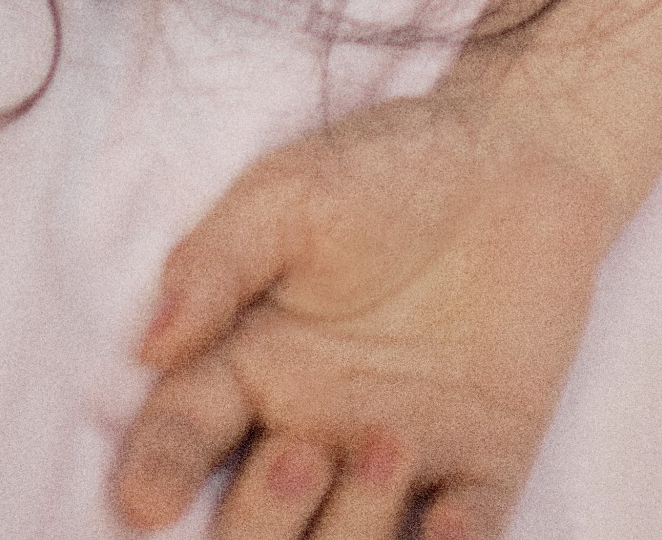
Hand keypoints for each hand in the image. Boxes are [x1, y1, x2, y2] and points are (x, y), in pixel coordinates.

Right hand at [110, 77, 616, 537]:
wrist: (517, 160)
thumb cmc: (386, 168)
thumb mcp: (290, 196)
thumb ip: (219, 263)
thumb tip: (150, 345)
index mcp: (250, 362)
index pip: (184, 431)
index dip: (158, 471)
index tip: (145, 503)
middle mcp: (310, 428)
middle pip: (254, 524)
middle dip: (262, 518)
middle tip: (296, 455)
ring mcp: (393, 460)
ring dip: (356, 530)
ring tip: (390, 441)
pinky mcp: (481, 469)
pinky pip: (461, 537)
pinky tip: (452, 518)